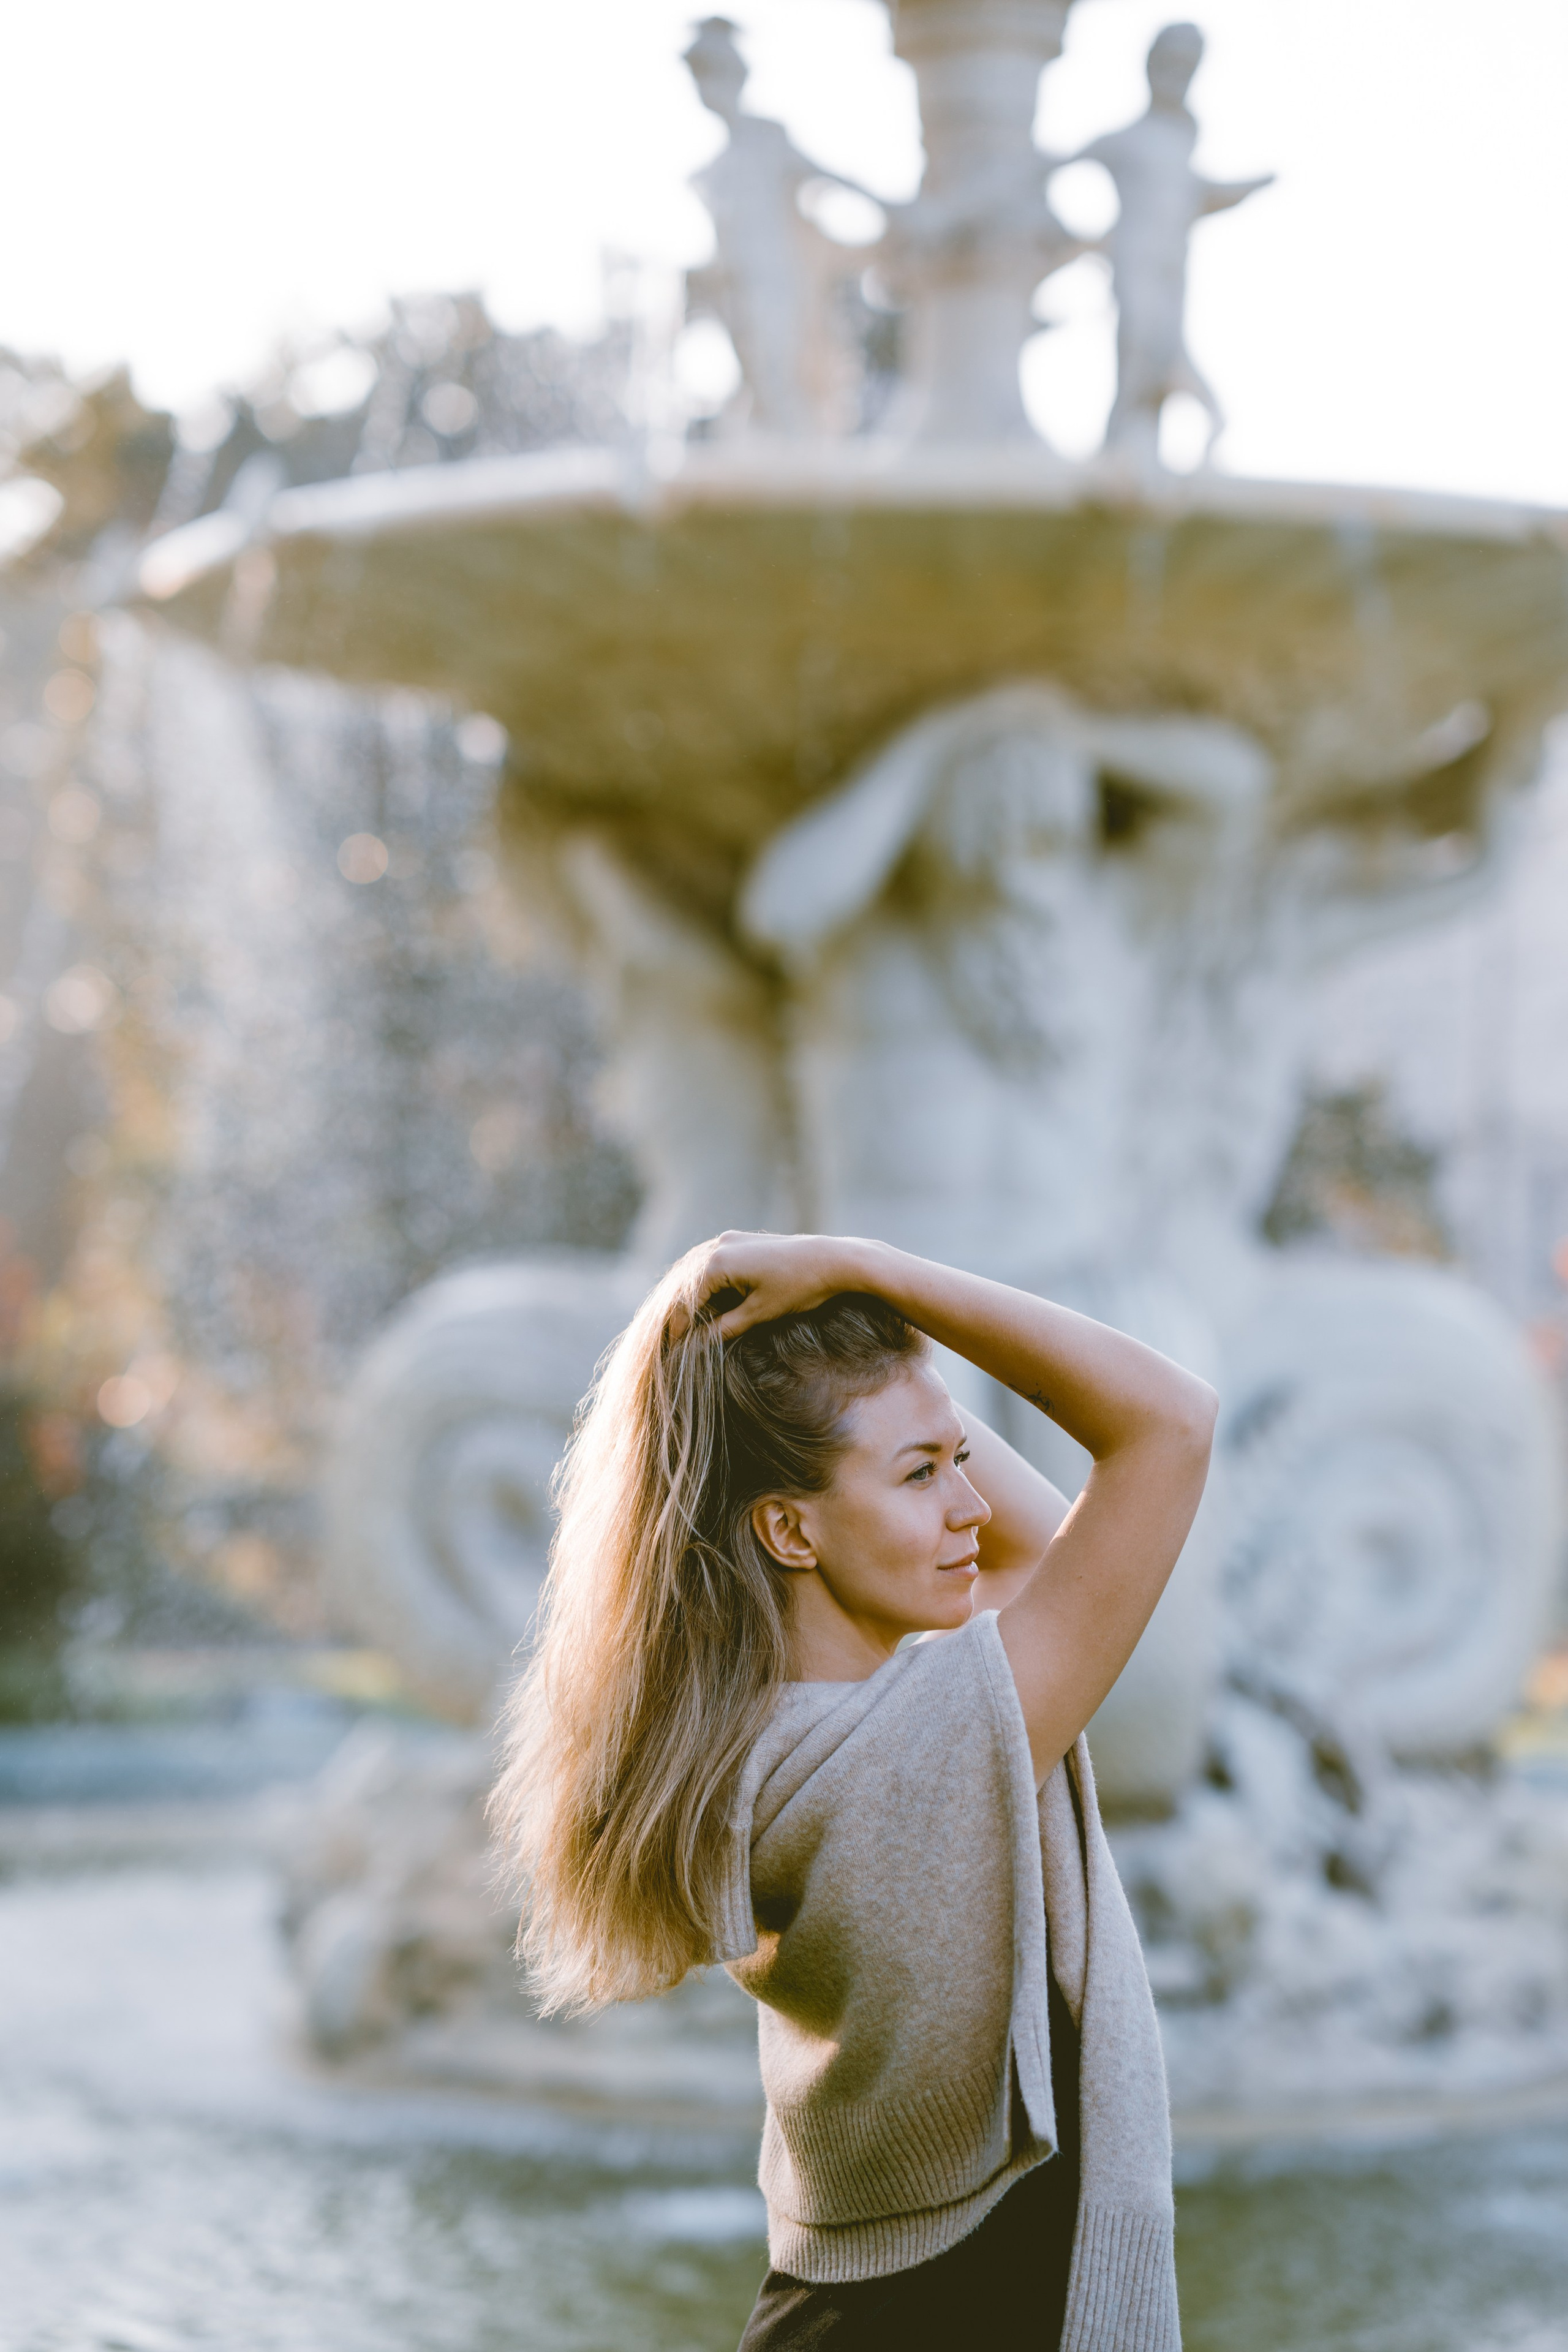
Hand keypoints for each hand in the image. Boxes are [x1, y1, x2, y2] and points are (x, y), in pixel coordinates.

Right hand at [672, 1231, 870, 1339]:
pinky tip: (707, 1301)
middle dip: (681, 1311)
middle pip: (687, 1283)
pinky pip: (713, 1263)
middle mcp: (719, 1245)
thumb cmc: (799, 1287)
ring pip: (698, 1272)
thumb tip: (697, 1344)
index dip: (678, 1327)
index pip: (687, 1300)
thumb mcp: (760, 1313)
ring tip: (687, 1324)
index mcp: (718, 1262)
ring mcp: (730, 1239)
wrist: (834, 1260)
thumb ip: (725, 1327)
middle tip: (674, 1338)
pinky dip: (707, 1283)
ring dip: (691, 1297)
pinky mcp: (741, 1240)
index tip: (673, 1348)